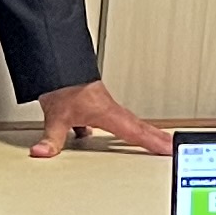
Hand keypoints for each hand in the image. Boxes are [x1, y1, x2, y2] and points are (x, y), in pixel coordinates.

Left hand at [30, 81, 169, 157]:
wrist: (55, 61)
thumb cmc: (61, 82)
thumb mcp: (55, 115)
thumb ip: (52, 138)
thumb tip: (44, 153)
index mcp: (106, 113)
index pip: (134, 132)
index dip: (152, 142)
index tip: (168, 149)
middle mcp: (108, 108)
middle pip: (138, 125)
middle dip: (156, 136)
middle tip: (171, 145)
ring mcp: (102, 104)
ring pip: (127, 120)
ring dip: (141, 130)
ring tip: (152, 139)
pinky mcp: (93, 103)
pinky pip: (109, 117)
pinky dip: (114, 125)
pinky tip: (98, 134)